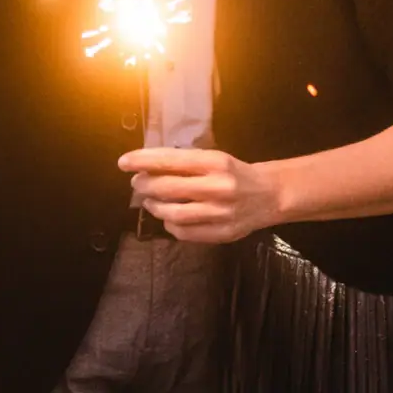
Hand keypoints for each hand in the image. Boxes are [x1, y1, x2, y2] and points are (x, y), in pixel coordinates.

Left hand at [119, 147, 280, 244]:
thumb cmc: (234, 172)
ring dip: (154, 207)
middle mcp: (218, 187)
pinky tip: (167, 218)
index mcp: (214, 162)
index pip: (170, 160)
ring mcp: (221, 213)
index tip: (123, 162)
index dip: (143, 161)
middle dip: (145, 185)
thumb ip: (185, 163)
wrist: (269, 195)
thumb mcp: (213, 158)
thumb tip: (147, 166)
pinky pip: (186, 233)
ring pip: (174, 214)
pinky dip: (170, 226)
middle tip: (136, 183)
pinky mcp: (223, 234)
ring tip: (149, 201)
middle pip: (168, 188)